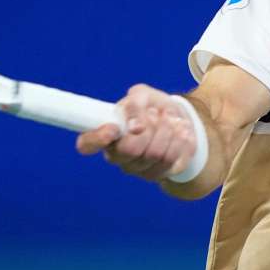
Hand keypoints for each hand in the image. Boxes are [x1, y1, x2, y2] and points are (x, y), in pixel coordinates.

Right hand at [76, 84, 197, 181]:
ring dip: (168, 131)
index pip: (87, 143)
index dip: (97, 138)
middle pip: (129, 149)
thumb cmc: (152, 106)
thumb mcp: (142, 95)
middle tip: (156, 114)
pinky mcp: (159, 174)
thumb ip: (134, 105)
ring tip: (171, 120)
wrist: (177, 119)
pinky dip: (181, 141)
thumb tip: (134, 126)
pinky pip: (172, 161)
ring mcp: (137, 169)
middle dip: (149, 128)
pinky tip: (182, 132)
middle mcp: (117, 155)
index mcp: (106, 134)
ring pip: (154, 155)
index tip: (112, 128)